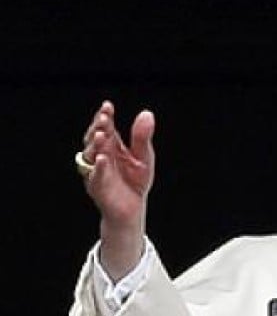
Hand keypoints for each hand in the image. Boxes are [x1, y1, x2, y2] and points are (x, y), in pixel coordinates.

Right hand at [79, 101, 155, 278]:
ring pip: (90, 155)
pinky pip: (96, 176)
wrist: (132, 208)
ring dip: (95, 144)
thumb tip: (146, 114)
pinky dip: (99, 167)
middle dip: (98, 128)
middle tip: (104, 118)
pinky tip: (103, 158)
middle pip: (94, 138)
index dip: (104, 116)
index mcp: (111, 146)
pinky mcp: (97, 187)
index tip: (108, 106)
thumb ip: (142, 137)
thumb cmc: (135, 181)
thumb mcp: (144, 157)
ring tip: (103, 134)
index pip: (105, 127)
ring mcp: (96, 171)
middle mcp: (100, 156)